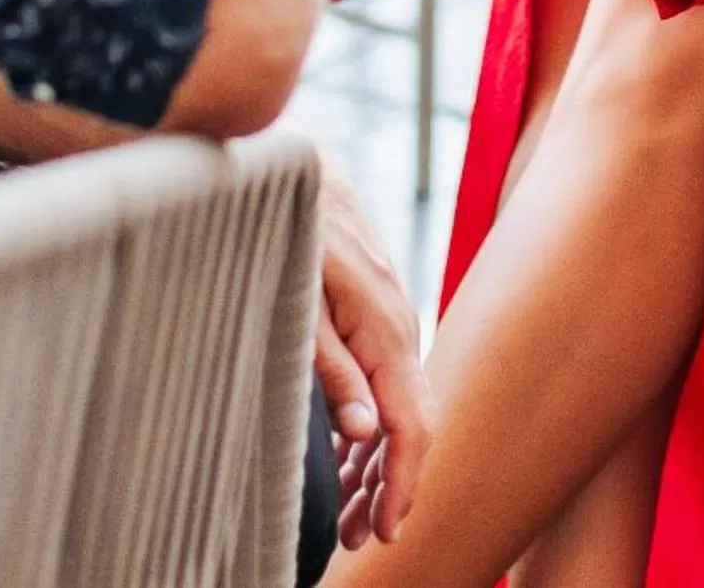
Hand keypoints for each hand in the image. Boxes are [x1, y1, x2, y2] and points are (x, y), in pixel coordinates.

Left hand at [312, 161, 431, 548]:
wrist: (296, 164)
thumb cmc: (290, 229)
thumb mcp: (299, 303)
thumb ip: (332, 369)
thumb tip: (364, 434)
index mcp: (385, 330)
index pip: (412, 425)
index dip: (404, 484)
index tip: (388, 532)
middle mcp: (399, 326)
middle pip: (413, 423)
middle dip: (391, 486)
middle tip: (357, 538)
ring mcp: (391, 317)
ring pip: (401, 404)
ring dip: (380, 461)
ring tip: (350, 513)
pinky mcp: (375, 310)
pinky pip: (387, 380)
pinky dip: (373, 425)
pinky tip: (347, 456)